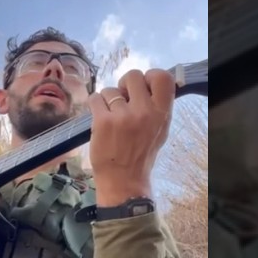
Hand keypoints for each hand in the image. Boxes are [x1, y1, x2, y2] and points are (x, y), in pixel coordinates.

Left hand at [89, 69, 175, 205]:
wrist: (123, 181)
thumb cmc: (141, 155)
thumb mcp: (159, 130)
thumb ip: (157, 107)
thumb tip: (149, 83)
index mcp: (162, 113)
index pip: (162, 77)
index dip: (149, 76)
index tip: (141, 87)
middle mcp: (144, 112)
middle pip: (132, 76)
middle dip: (124, 86)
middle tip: (122, 101)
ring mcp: (123, 116)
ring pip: (110, 89)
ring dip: (107, 100)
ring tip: (110, 117)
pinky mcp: (103, 121)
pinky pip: (95, 98)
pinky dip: (95, 106)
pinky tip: (100, 118)